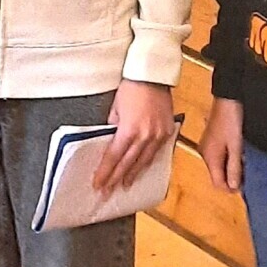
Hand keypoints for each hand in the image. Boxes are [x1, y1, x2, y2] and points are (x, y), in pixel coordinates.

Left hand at [92, 78, 174, 193]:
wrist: (152, 75)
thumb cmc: (131, 87)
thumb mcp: (115, 108)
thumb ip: (114, 126)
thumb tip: (112, 140)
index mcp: (129, 130)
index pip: (113, 157)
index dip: (105, 172)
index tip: (98, 184)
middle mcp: (145, 136)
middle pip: (128, 164)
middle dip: (116, 179)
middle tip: (108, 192)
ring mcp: (159, 135)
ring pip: (144, 161)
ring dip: (133, 174)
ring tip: (125, 185)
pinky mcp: (168, 131)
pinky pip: (157, 152)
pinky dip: (148, 162)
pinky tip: (142, 169)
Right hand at [202, 97, 244, 192]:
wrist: (227, 98)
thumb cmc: (231, 120)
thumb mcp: (236, 146)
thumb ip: (234, 168)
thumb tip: (232, 188)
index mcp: (210, 157)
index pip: (217, 183)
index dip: (230, 188)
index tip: (244, 187)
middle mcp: (205, 154)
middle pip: (218, 175)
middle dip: (232, 177)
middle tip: (247, 172)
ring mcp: (208, 147)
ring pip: (220, 166)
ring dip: (232, 167)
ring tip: (244, 160)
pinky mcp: (212, 141)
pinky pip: (220, 157)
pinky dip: (230, 158)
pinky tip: (239, 152)